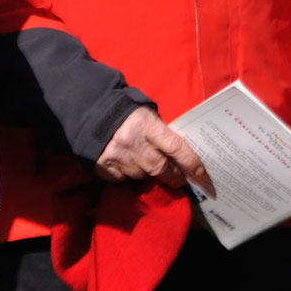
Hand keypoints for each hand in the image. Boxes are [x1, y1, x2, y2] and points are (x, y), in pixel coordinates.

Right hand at [95, 107, 214, 196]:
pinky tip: (125, 163)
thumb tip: (179, 154)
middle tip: (180, 180)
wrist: (87, 110)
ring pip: (142, 176)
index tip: (203, 177)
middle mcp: (133, 142)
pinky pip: (123, 179)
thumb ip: (161, 132)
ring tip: (144, 162)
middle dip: (174, 177)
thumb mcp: (146, 114)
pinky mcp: (103, 167)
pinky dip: (127, 174)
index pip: (177, 148)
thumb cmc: (124, 111)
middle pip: (161, 169)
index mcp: (147, 125)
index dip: (192, 165)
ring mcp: (117, 156)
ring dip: (147, 173)